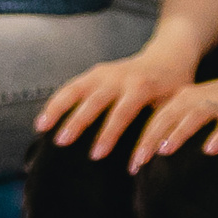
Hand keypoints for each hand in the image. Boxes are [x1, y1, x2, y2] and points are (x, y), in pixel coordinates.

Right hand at [37, 46, 198, 158]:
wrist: (169, 55)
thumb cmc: (175, 88)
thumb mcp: (176, 107)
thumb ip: (160, 129)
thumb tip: (144, 161)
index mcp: (141, 86)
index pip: (121, 113)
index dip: (108, 134)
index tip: (96, 155)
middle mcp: (118, 77)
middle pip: (92, 101)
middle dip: (76, 122)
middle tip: (61, 142)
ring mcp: (103, 72)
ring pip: (74, 89)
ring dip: (57, 108)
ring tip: (41, 128)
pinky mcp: (93, 73)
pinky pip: (70, 87)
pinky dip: (56, 102)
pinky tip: (44, 120)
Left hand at [128, 67, 217, 168]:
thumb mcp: (195, 113)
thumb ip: (176, 128)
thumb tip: (154, 154)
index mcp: (179, 100)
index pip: (154, 121)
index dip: (141, 142)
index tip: (131, 167)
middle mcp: (193, 98)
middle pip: (166, 118)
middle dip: (149, 140)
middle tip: (137, 162)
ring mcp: (217, 100)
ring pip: (193, 116)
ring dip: (178, 133)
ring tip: (164, 151)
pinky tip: (211, 150)